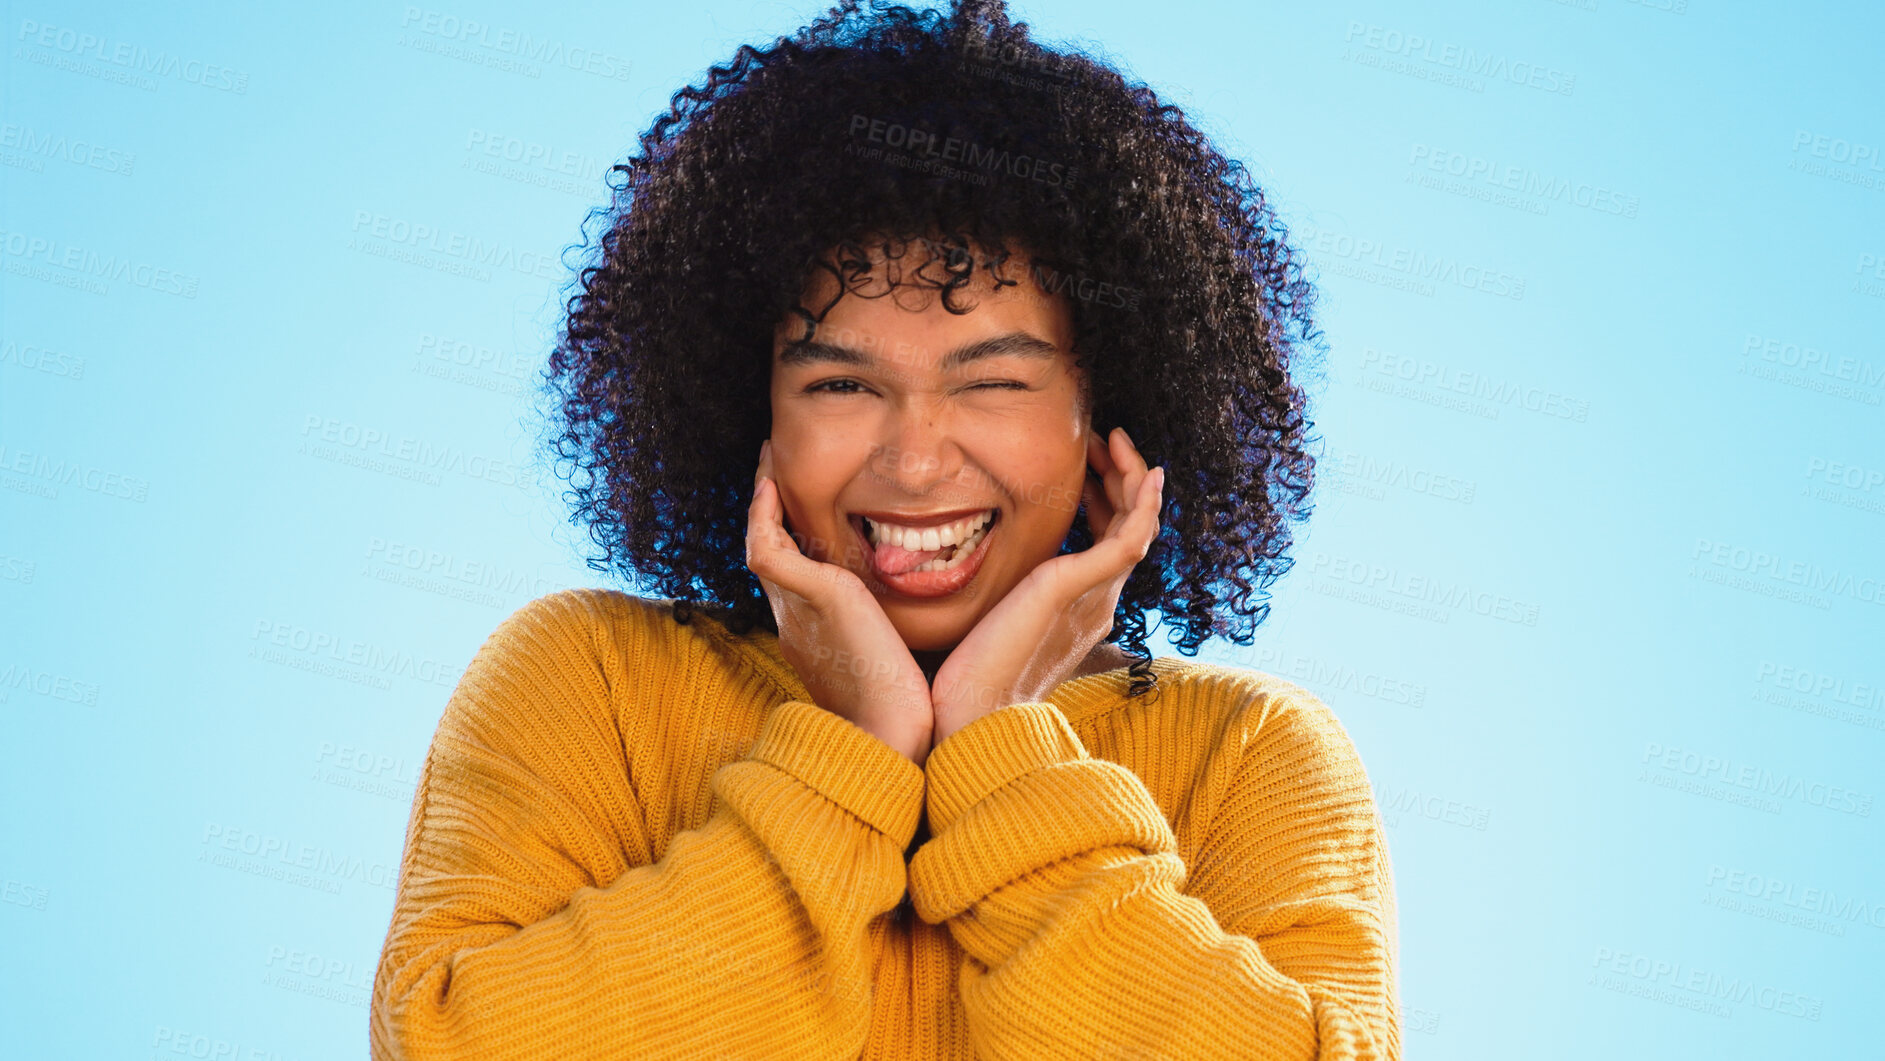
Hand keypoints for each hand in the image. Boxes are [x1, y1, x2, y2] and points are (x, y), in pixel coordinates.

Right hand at [746, 440, 936, 764]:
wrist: (894, 741)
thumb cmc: (908, 715)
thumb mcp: (898, 662)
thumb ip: (898, 636)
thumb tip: (928, 624)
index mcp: (815, 637)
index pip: (794, 578)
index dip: (791, 540)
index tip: (800, 509)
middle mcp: (796, 622)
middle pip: (769, 555)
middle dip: (769, 512)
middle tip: (773, 472)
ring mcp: (796, 611)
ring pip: (760, 544)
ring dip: (762, 501)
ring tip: (770, 461)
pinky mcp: (811, 597)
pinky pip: (766, 546)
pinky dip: (764, 514)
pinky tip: (774, 486)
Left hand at [928, 427, 1163, 748]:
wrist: (972, 718)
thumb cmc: (969, 681)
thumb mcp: (988, 625)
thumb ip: (998, 597)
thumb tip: (970, 572)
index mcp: (1078, 610)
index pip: (1108, 545)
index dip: (1106, 501)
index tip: (1089, 469)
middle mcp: (1096, 602)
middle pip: (1131, 530)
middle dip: (1122, 482)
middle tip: (1105, 445)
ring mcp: (1094, 596)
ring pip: (1138, 526)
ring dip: (1133, 479)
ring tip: (1114, 442)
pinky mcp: (1078, 587)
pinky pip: (1132, 537)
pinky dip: (1143, 502)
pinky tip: (1146, 473)